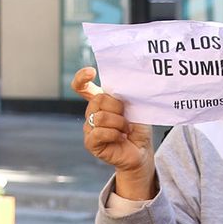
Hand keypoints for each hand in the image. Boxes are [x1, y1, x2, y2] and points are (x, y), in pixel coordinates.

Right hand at [72, 67, 154, 199]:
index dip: (81, 78)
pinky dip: (114, 134)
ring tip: (126, 130)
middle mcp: (92, 113)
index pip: (82, 87)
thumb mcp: (134, 107)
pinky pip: (99, 132)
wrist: (142, 151)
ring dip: (119, 123)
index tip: (91, 72)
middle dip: (117, 107)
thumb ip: (124, 96)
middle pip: (97, 100)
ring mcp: (89, 128)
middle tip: (127, 116)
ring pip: (100, 117)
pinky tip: (121, 137)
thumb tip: (119, 86)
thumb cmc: (138, 129)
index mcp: (100, 102)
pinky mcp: (90, 143)